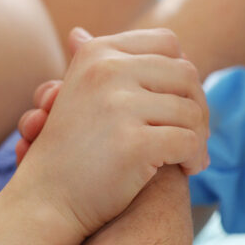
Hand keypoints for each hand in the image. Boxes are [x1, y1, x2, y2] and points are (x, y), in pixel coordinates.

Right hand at [11, 27, 209, 239]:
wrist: (44, 200)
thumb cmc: (71, 149)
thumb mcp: (84, 93)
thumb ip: (118, 66)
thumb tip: (152, 43)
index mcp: (97, 52)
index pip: (167, 43)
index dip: (182, 73)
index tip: (179, 101)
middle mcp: (106, 70)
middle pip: (186, 74)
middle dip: (198, 106)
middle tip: (195, 133)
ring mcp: (118, 106)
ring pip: (191, 111)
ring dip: (200, 137)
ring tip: (191, 156)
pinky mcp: (133, 144)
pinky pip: (188, 142)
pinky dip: (194, 158)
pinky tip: (187, 169)